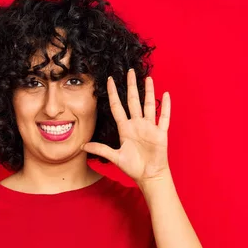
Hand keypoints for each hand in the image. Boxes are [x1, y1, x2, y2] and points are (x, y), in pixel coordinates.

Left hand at [82, 69, 171, 184]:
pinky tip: (165, 95)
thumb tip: (82, 147)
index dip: (113, 94)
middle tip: (130, 72)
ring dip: (148, 92)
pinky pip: (164, 117)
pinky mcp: (160, 133)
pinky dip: (165, 106)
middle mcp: (137, 125)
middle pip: (133, 101)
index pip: (117, 107)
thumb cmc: (133, 167)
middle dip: (131, 86)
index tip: (109, 80)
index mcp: (125, 128)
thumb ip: (101, 150)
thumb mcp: (115, 157)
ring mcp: (149, 127)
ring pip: (149, 105)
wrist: (149, 176)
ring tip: (148, 78)